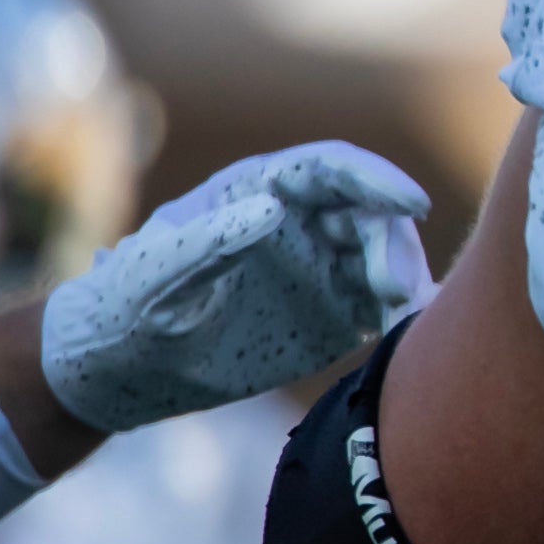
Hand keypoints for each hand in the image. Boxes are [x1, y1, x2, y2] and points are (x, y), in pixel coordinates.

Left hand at [43, 143, 432, 434]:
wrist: (129, 373)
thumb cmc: (128, 312)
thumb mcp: (155, 276)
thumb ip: (209, 242)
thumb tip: (275, 207)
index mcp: (257, 192)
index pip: (331, 170)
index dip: (377, 180)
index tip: (415, 205)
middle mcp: (301, 223)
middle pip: (370, 216)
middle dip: (392, 247)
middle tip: (393, 291)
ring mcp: (322, 269)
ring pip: (387, 260)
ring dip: (404, 283)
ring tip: (396, 319)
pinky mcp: (336, 315)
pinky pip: (384, 307)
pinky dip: (403, 318)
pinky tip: (401, 337)